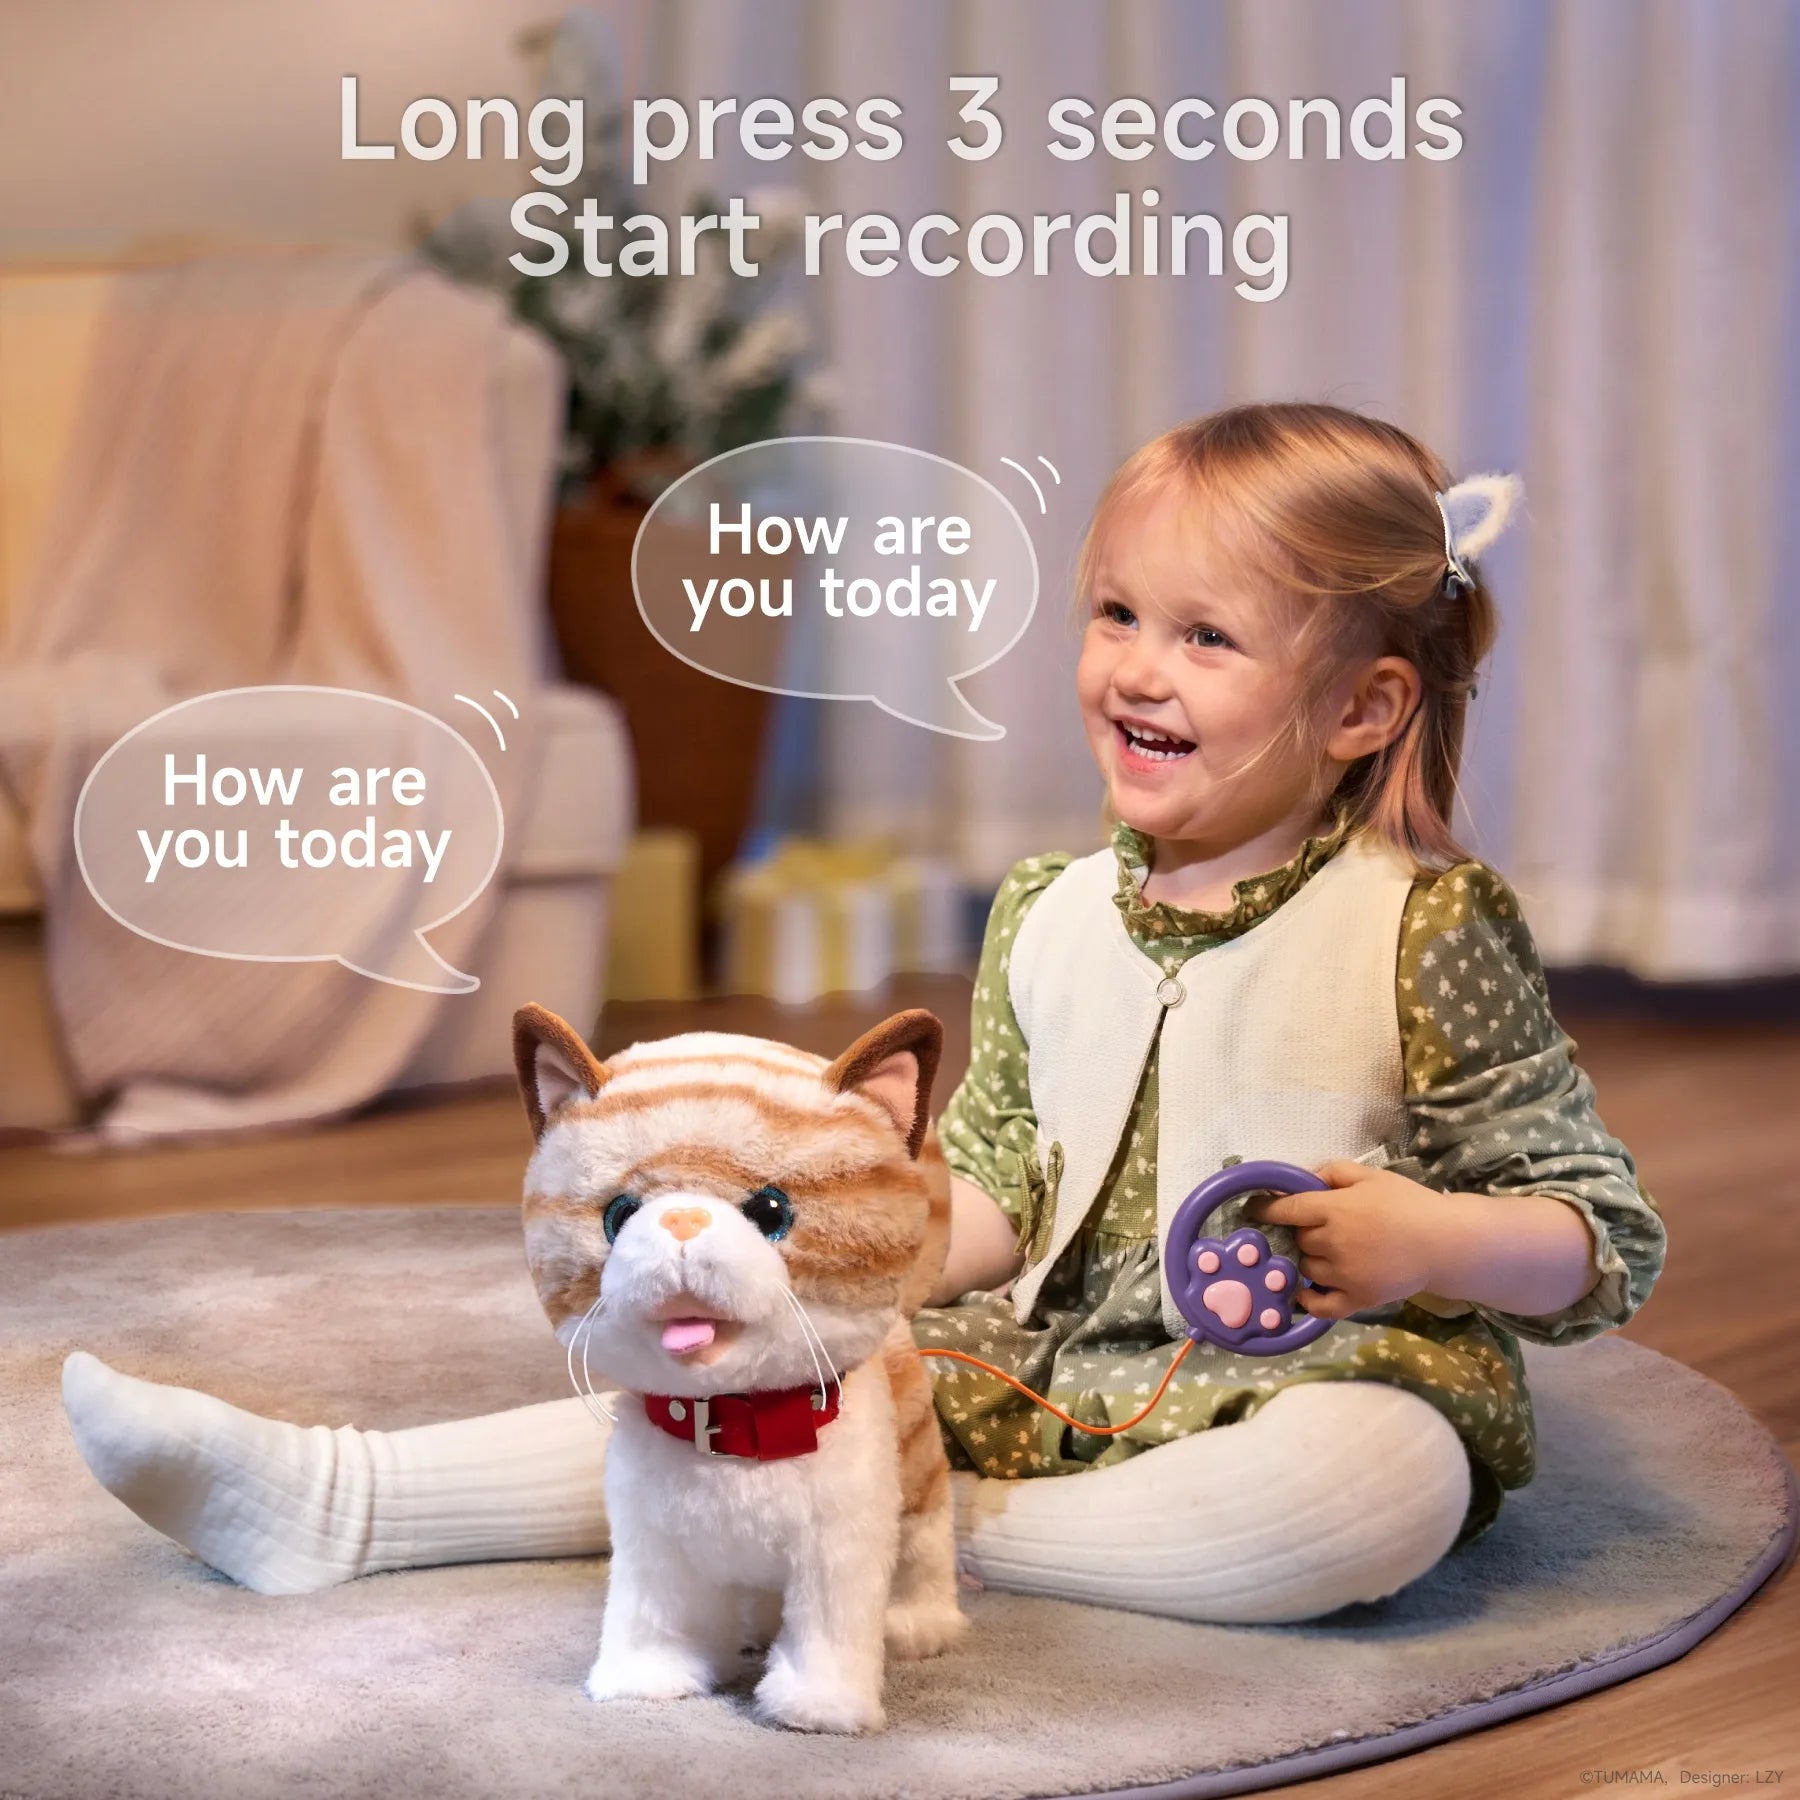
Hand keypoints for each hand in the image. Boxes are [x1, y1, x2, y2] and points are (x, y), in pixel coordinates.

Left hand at [1241, 1160, 1452, 1319]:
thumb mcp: (1371, 1177)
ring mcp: (1343, 1274)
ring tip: (1325, 1254)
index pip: (1284, 1209)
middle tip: (1316, 1229)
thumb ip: (1334, 1173)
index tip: (1253, 1209)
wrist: (1445, 1243)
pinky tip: (1304, 1293)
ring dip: (1309, 1260)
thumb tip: (1306, 1179)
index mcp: (1332, 1209)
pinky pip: (1321, 1306)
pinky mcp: (1357, 1298)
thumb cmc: (1408, 1204)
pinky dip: (1308, 1301)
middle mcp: (1331, 1242)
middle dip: (1301, 1233)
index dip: (1264, 1209)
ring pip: (1306, 1269)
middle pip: (1298, 1240)